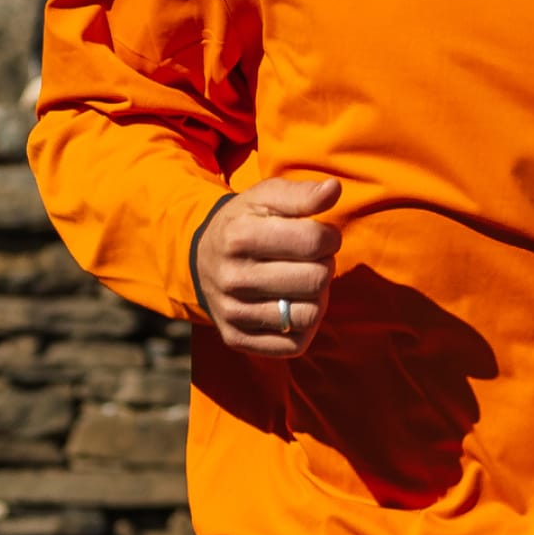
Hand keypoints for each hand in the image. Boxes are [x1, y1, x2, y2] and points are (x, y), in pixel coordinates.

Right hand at [196, 176, 340, 359]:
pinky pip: (294, 345)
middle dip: (324, 266)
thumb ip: (301, 194)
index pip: (314, 241)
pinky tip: (291, 305)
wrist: (200, 260)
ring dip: (317, 298)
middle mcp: (232, 278)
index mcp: (239, 236)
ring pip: (309, 316)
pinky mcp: (237, 339)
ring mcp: (233, 313)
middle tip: (311, 260)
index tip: (321, 236)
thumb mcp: (265, 199)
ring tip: (302, 283)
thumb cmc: (244, 224)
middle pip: (316, 280)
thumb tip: (333, 189)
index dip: (329, 238)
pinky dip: (302, 326)